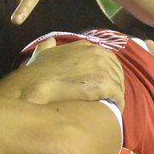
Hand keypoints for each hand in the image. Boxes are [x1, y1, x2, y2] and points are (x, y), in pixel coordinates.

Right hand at [0, 37, 125, 109]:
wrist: (35, 86)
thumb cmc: (37, 72)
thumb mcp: (42, 53)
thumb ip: (48, 47)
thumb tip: (50, 42)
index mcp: (86, 46)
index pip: (106, 58)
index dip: (105, 73)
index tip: (101, 84)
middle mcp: (97, 53)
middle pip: (116, 71)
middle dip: (113, 84)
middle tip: (107, 98)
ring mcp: (103, 68)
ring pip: (118, 84)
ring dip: (115, 96)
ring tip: (110, 108)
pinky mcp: (105, 84)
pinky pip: (118, 96)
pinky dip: (117, 104)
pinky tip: (112, 112)